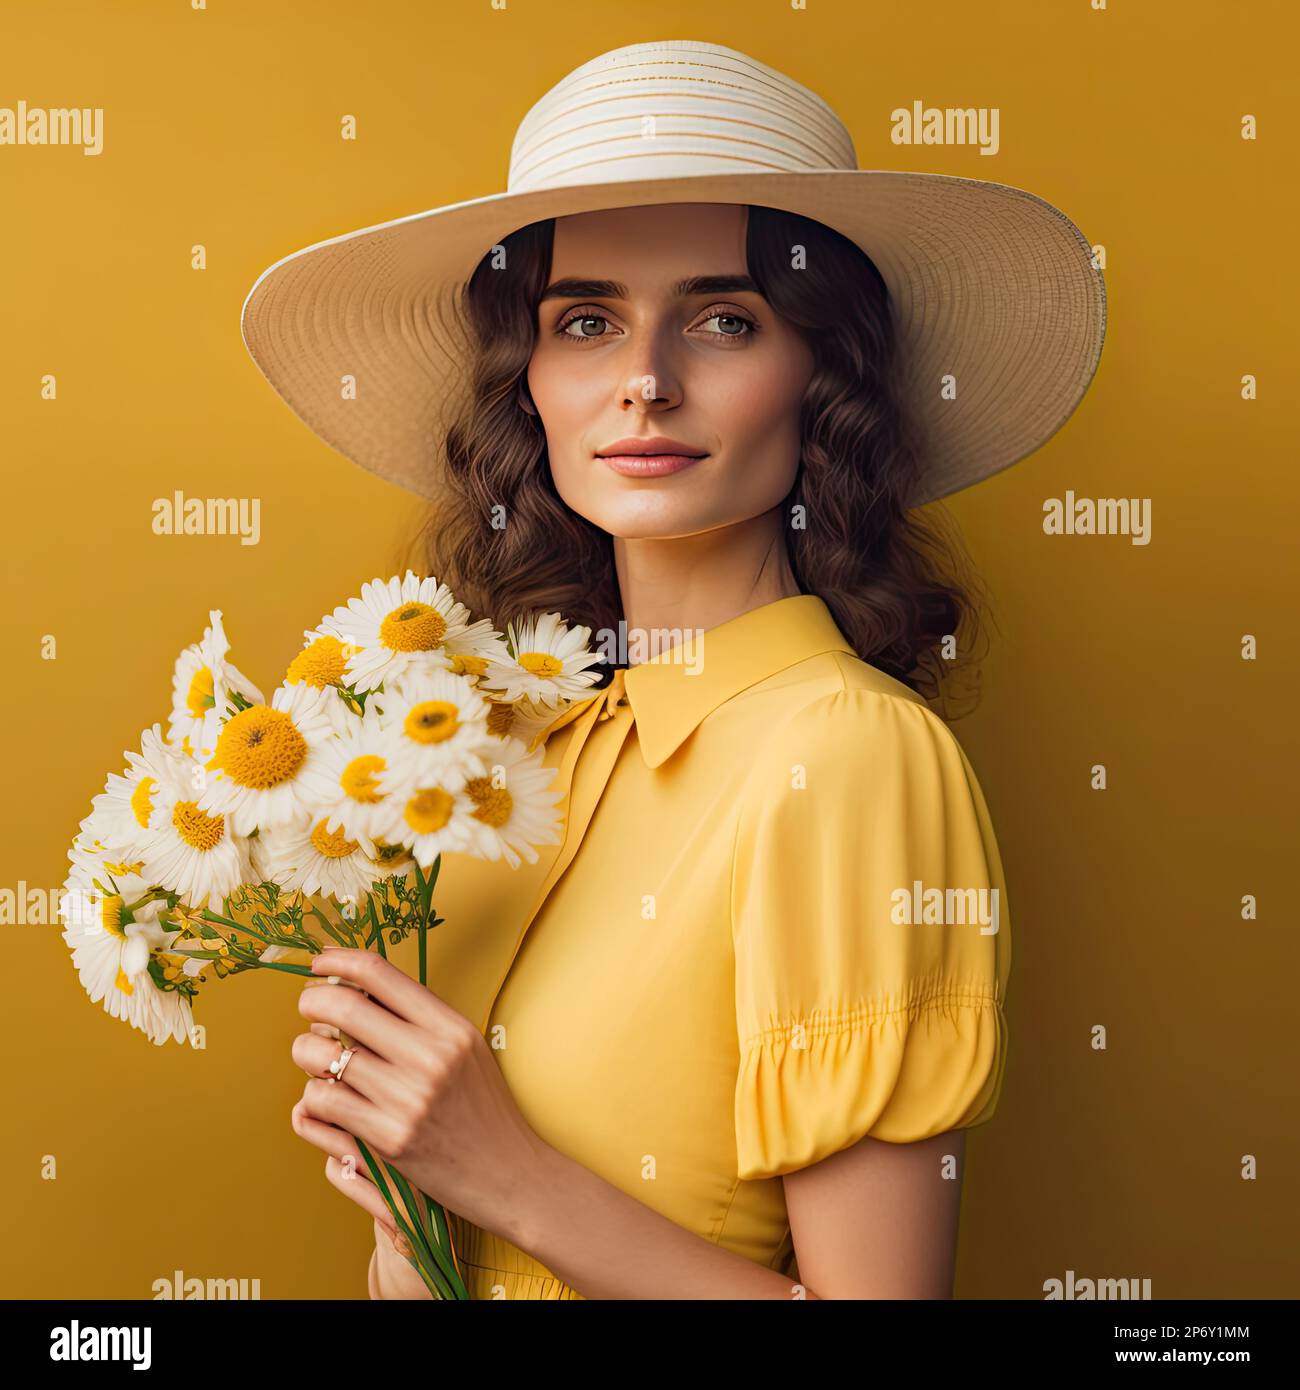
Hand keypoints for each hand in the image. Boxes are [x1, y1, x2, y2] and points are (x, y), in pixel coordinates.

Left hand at [292, 947, 546, 1242]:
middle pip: (344, 1007)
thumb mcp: (465, 1049)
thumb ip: (419, 1019)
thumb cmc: (482, 1108)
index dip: (340, 959)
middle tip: (308, 1005)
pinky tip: (324, 1096)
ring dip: (306, 1050)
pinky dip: (312, 1095)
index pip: (380, 974)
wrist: (508, 1173)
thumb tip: (357, 988)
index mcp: (449, 1027)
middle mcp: (429, 1056)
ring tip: (313, 1056)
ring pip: (323, 1056)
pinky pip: (324, 1102)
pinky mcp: (389, 1139)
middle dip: (312, 1000)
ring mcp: (408, 1099)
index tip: (321, 962)